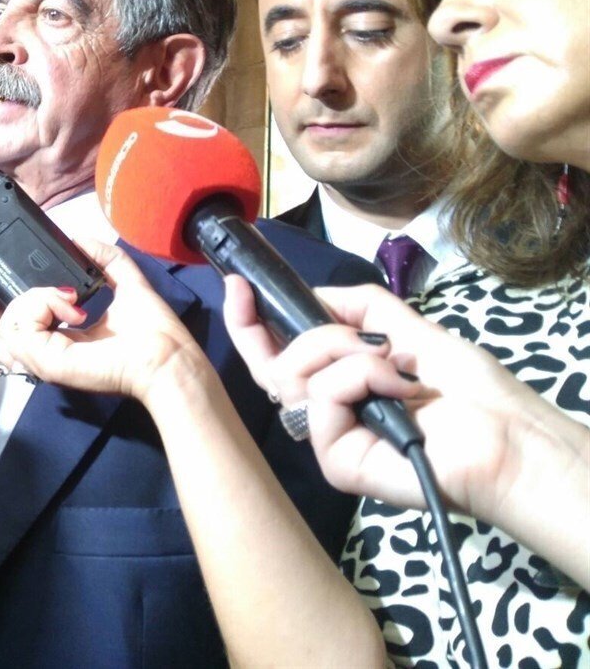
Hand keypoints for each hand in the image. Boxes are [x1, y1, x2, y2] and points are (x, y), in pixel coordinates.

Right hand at [0, 237, 211, 405]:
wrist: (165, 356)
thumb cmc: (152, 332)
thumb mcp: (122, 281)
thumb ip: (102, 258)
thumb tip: (79, 239)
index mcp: (57, 341)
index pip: (9, 327)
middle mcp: (43, 355)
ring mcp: (41, 362)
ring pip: (3, 324)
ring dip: (31, 298)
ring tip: (68, 297)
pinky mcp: (45, 361)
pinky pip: (19, 325)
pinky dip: (40, 304)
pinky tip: (69, 304)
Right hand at [222, 279, 567, 515]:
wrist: (507, 437)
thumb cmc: (471, 392)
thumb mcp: (412, 329)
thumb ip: (363, 307)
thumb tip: (317, 294)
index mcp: (343, 385)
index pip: (280, 356)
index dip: (251, 322)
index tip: (238, 284)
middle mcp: (329, 412)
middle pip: (272, 367)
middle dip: (286, 331)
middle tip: (292, 312)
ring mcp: (329, 437)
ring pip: (295, 374)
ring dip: (345, 351)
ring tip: (395, 363)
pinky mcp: (335, 459)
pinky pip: (322, 396)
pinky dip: (360, 377)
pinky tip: (399, 389)